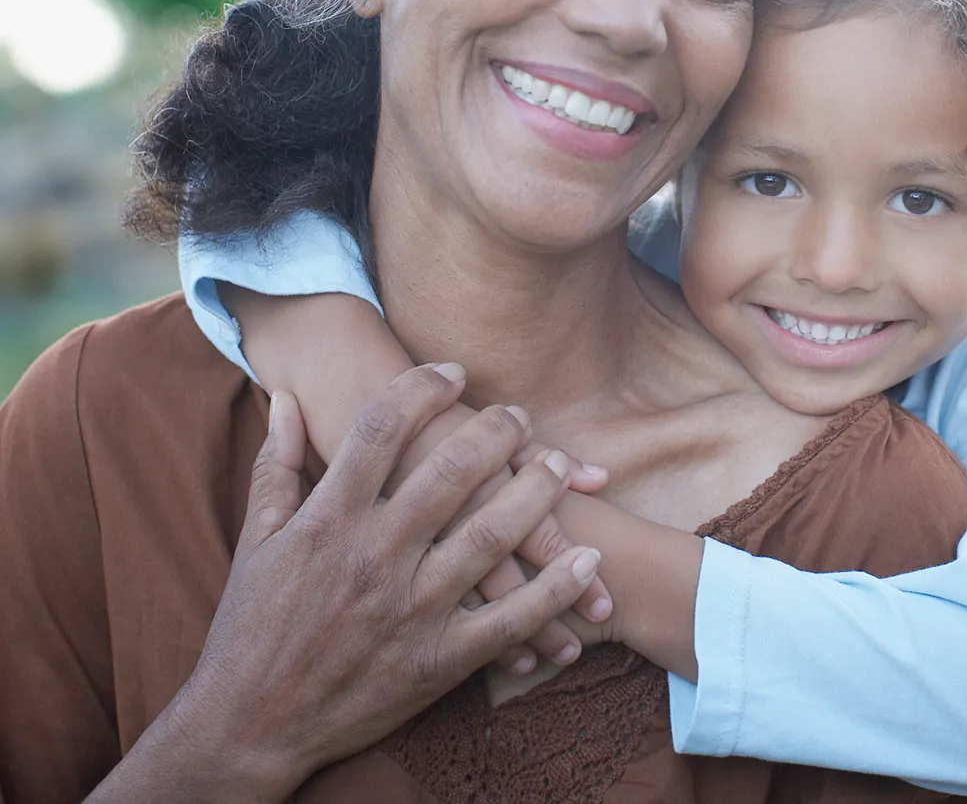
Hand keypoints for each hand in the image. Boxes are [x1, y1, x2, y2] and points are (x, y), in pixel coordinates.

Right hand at [171, 364, 602, 794]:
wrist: (246, 726)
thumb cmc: (250, 628)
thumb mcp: (256, 541)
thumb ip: (276, 465)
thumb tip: (283, 398)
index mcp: (327, 520)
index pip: (381, 430)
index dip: (421, 389)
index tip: (452, 371)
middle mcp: (372, 557)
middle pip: (450, 472)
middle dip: (495, 432)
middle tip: (519, 414)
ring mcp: (409, 610)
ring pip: (490, 537)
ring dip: (536, 493)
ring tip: (562, 465)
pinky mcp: (437, 661)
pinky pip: (509, 620)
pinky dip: (555, 590)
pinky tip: (589, 559)